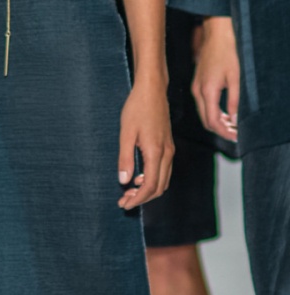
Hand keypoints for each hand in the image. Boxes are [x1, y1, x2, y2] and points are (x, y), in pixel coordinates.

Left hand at [117, 76, 173, 209]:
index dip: (137, 199)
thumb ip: (125, 158)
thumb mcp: (126, 133)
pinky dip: (153, 180)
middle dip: (142, 198)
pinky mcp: (168, 145)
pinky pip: (164, 170)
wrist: (152, 90)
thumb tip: (124, 180)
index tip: (124, 204)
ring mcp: (169, 150)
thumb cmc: (137, 108)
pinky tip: (138, 177)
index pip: (150, 186)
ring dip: (148, 190)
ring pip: (163, 180)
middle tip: (124, 201)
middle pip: (159, 187)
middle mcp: (167, 154)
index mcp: (156, 152)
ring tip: (129, 192)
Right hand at [191, 15, 238, 141]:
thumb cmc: (228, 53)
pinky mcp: (197, 83)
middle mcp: (198, 91)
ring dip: (217, 122)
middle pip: (206, 120)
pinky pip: (203, 104)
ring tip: (233, 126)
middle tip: (236, 135)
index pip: (212, 121)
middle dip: (220, 130)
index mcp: (207, 90)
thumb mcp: (236, 78)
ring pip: (204, 113)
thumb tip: (234, 120)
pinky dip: (213, 113)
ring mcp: (196, 87)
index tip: (236, 137)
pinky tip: (226, 114)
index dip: (224, 133)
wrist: (217, 35)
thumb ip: (235, 101)